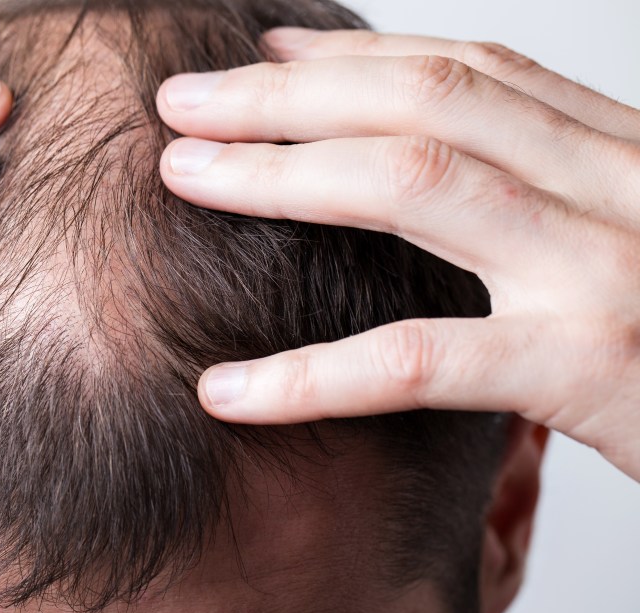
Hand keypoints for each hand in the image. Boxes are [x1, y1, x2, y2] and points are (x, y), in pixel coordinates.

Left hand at [157, 29, 639, 479]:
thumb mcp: (635, 236)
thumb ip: (550, 201)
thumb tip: (438, 181)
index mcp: (622, 152)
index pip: (473, 73)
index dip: (355, 58)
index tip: (264, 56)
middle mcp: (618, 183)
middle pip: (427, 101)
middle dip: (290, 95)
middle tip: (184, 102)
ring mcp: (605, 268)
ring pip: (414, 184)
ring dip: (280, 176)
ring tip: (182, 177)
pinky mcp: (595, 365)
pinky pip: (420, 360)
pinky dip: (310, 375)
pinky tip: (226, 392)